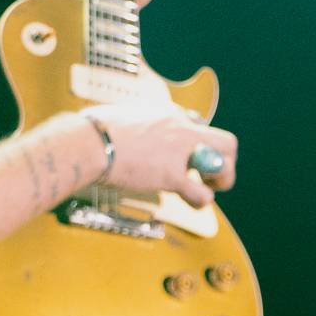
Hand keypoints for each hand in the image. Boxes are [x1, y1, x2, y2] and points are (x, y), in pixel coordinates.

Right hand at [84, 102, 236, 206]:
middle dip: (226, 161)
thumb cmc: (93, 129)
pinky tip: (190, 201)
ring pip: (224, 165)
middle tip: (210, 176)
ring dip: (221, 181)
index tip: (184, 154)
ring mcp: (179, 152)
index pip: (198, 125)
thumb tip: (116, 126)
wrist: (88, 142)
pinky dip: (201, 201)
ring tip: (207, 190)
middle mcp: (181, 129)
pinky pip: (202, 193)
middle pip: (227, 142)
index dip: (196, 143)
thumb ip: (133, 122)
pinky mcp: (171, 175)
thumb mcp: (121, 114)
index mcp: (169, 114)